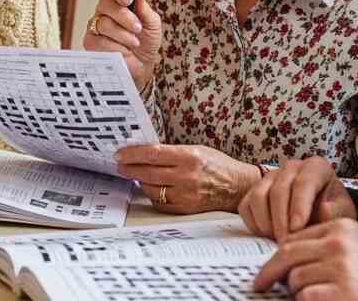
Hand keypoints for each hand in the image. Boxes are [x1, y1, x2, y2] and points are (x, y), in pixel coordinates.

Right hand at [82, 0, 162, 91]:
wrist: (143, 64)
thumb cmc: (147, 41)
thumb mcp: (152, 23)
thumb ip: (144, 7)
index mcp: (119, 2)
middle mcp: (105, 11)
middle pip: (105, 3)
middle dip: (124, 16)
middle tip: (137, 27)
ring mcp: (96, 26)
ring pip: (104, 23)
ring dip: (123, 35)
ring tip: (134, 42)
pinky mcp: (91, 42)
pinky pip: (100, 40)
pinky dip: (116, 47)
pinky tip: (124, 51)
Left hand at [116, 144, 260, 213]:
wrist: (238, 186)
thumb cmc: (216, 164)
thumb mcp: (196, 149)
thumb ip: (171, 152)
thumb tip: (143, 152)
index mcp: (189, 157)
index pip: (152, 154)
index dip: (132, 154)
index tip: (119, 154)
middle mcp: (187, 177)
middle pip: (147, 173)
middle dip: (129, 169)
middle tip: (120, 166)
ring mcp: (186, 195)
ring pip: (151, 189)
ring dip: (141, 182)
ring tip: (138, 176)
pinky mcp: (186, 208)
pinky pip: (160, 203)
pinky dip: (153, 195)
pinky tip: (153, 188)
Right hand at [239, 157, 356, 241]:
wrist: (321, 214)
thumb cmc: (333, 212)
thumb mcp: (343, 212)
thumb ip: (335, 212)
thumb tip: (322, 209)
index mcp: (316, 167)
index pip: (303, 183)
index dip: (299, 207)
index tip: (297, 228)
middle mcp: (291, 167)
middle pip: (278, 191)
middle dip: (281, 220)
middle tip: (286, 243)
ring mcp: (270, 177)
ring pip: (258, 196)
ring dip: (266, 222)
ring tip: (279, 240)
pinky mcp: (253, 190)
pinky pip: (246, 206)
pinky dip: (254, 223)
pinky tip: (269, 235)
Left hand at [252, 218, 357, 299]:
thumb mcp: (356, 242)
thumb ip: (324, 241)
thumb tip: (285, 252)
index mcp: (339, 228)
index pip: (293, 237)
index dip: (278, 254)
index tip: (270, 266)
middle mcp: (337, 244)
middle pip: (286, 254)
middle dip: (270, 271)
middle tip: (261, 283)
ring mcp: (340, 268)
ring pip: (295, 278)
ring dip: (295, 291)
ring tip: (309, 295)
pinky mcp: (342, 292)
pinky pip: (305, 296)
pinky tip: (317, 300)